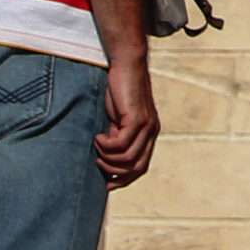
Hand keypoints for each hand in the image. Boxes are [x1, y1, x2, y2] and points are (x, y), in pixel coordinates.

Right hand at [96, 56, 159, 187]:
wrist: (127, 65)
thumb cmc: (119, 91)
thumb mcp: (117, 120)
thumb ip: (116, 137)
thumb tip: (106, 159)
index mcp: (149, 134)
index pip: (141, 167)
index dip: (125, 179)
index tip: (107, 183)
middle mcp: (152, 132)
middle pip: (137, 167)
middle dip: (116, 172)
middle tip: (98, 163)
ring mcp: (146, 126)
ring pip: (128, 158)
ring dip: (108, 158)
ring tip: (97, 146)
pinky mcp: (137, 118)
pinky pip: (121, 144)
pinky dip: (106, 145)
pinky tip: (98, 136)